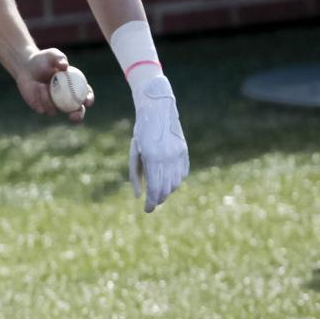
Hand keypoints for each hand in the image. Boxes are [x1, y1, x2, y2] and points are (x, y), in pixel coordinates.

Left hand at [17, 49, 91, 122]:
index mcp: (75, 87)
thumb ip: (59, 58)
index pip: (86, 95)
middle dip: (78, 116)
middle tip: (74, 115)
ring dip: (50, 100)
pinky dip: (41, 98)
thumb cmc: (43, 59)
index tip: (87, 101)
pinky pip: (44, 108)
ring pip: (56, 110)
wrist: (26, 66)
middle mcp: (66, 98)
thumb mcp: (52, 55)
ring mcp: (54, 105)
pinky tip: (37, 87)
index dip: (89, 99)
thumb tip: (65, 66)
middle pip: (76, 111)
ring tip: (42, 85)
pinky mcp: (41, 108)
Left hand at [129, 73, 188, 212]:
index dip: (151, 203)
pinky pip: (183, 173)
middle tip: (152, 203)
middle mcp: (168, 157)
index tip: (147, 210)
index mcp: (152, 158)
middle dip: (159, 199)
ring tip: (159, 191)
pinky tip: (168, 180)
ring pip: (176, 183)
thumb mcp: (134, 152)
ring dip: (168, 190)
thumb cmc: (141, 131)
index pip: (155, 189)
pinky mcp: (185, 150)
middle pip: (167, 189)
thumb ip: (136, 175)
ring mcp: (179, 154)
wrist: (158, 109)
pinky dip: (176, 180)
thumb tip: (138, 196)